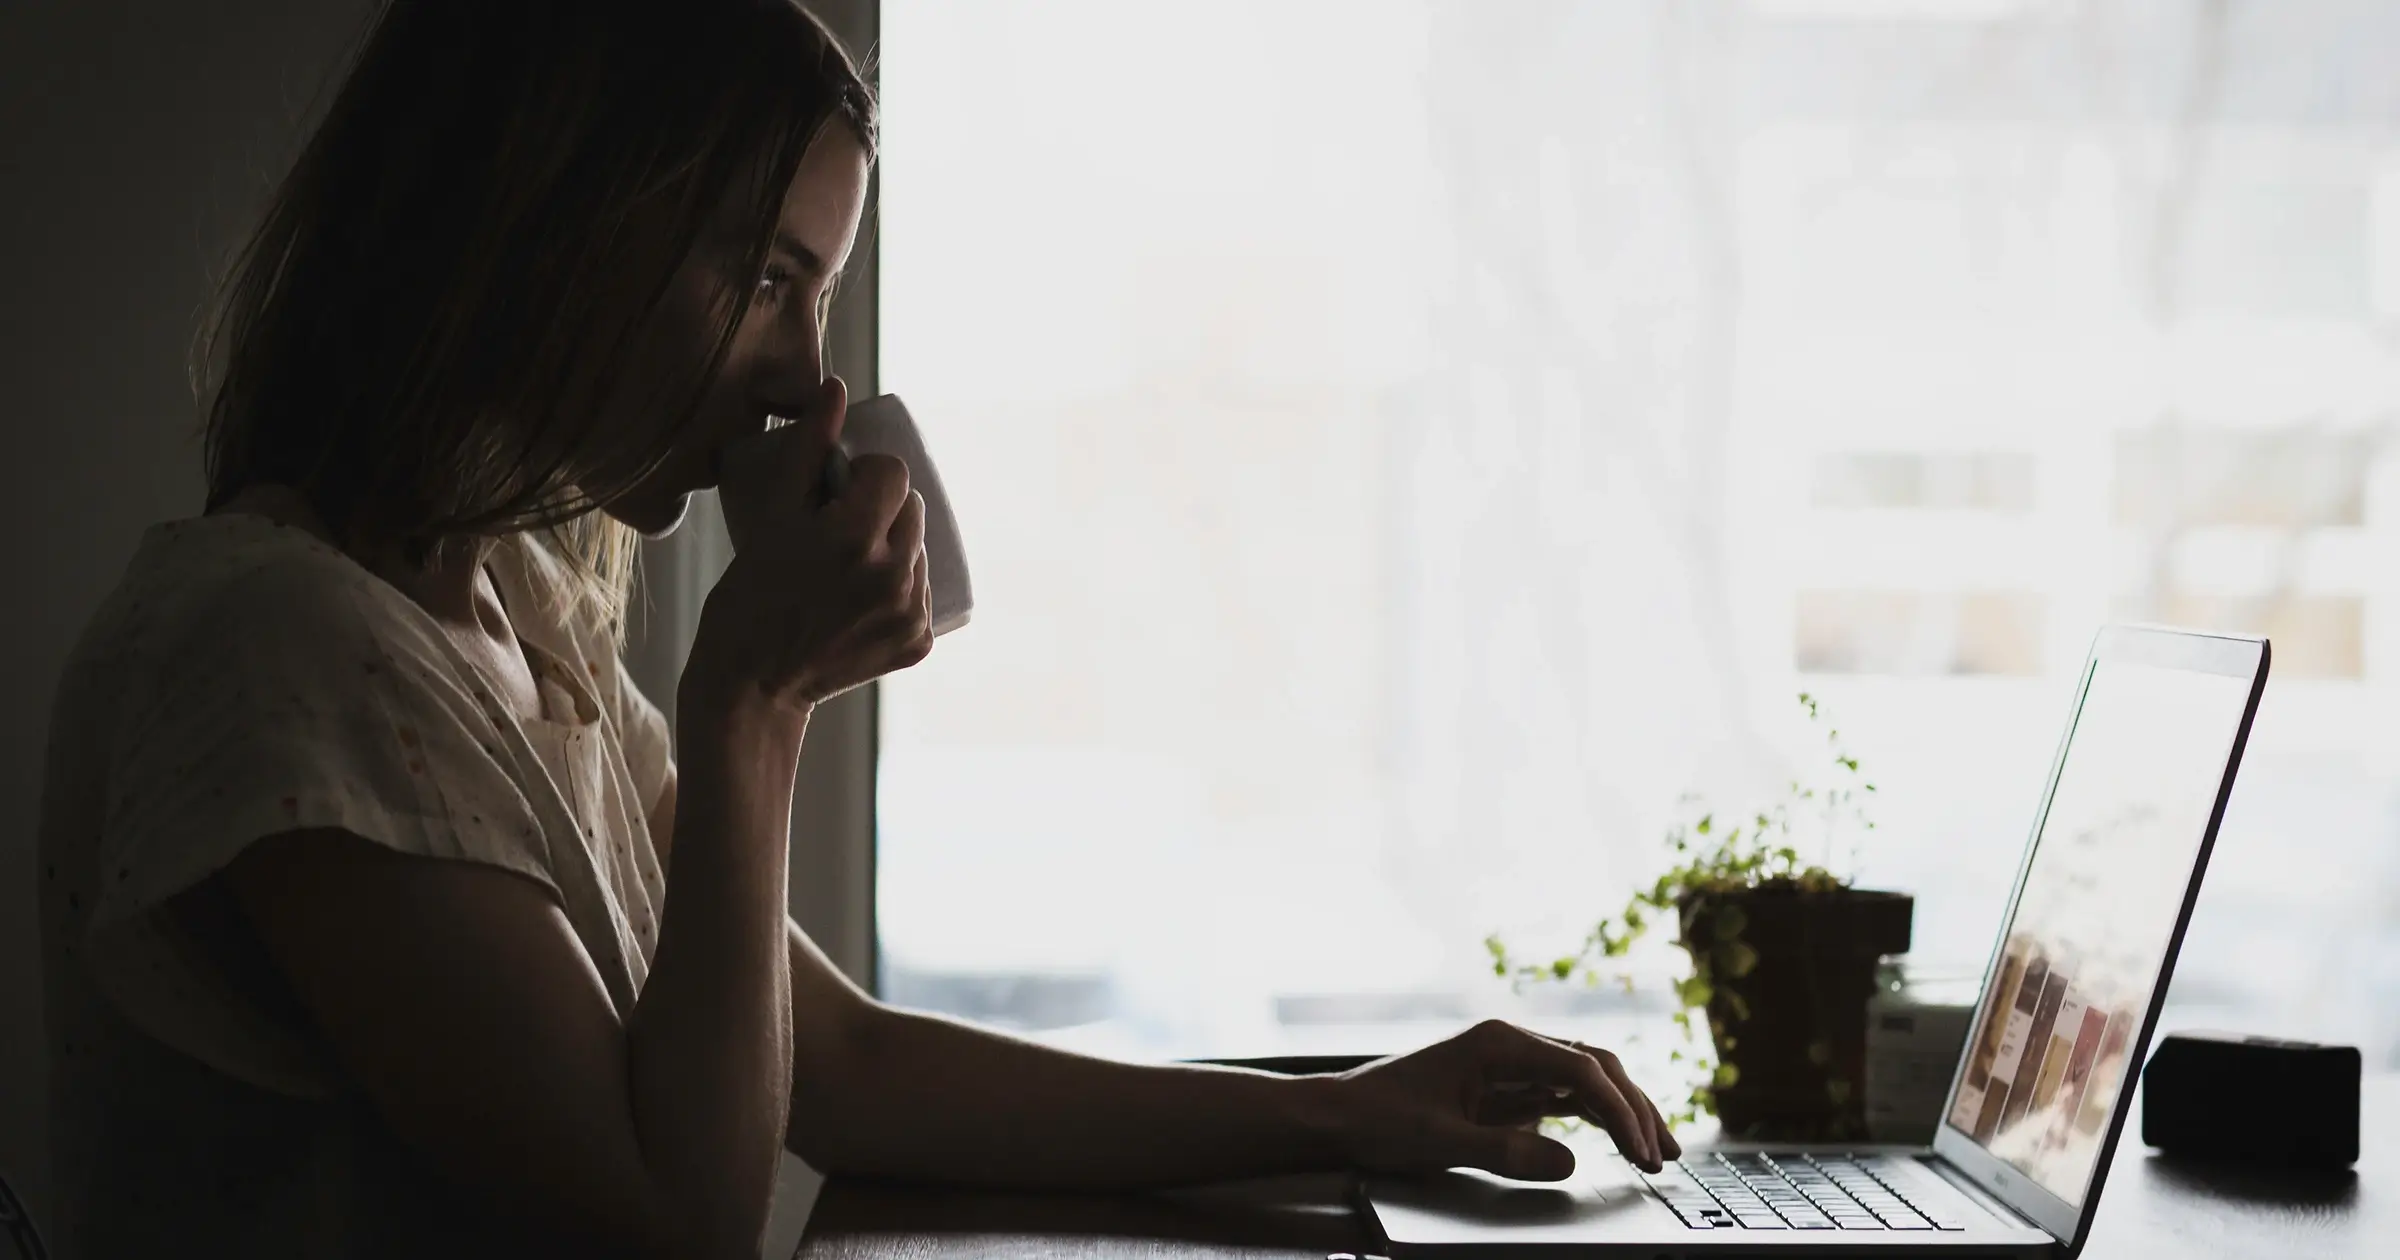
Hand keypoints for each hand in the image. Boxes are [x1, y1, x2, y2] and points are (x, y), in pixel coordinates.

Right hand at [688, 379, 932, 713]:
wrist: (752, 683)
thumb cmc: (748, 595)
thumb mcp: (771, 516)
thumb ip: (806, 449)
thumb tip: (837, 388)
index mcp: (854, 538)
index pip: (893, 473)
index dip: (865, 476)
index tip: (837, 494)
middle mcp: (893, 576)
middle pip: (912, 509)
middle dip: (881, 510)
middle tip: (838, 532)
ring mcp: (910, 613)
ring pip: (919, 550)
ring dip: (893, 548)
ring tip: (847, 569)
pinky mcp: (919, 642)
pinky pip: (921, 592)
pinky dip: (898, 589)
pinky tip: (861, 601)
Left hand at [1327, 1019, 1678, 1180]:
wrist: (1339, 1116)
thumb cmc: (1380, 1119)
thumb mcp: (1441, 1141)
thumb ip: (1505, 1150)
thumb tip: (1569, 1160)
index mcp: (1498, 1043)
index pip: (1581, 1069)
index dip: (1619, 1110)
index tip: (1641, 1149)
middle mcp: (1510, 1045)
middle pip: (1594, 1068)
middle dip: (1635, 1108)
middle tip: (1665, 1154)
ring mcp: (1510, 1065)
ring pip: (1585, 1081)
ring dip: (1623, 1112)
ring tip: (1658, 1151)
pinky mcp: (1505, 1088)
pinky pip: (1563, 1097)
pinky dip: (1596, 1119)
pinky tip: (1619, 1141)